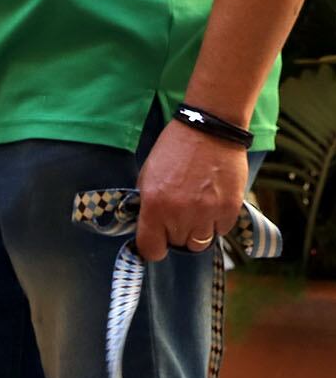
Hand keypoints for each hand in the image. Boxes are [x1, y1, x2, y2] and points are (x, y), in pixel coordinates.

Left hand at [134, 120, 248, 261]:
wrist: (209, 128)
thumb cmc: (174, 150)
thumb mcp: (147, 177)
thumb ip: (146, 206)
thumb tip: (148, 227)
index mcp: (154, 207)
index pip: (151, 249)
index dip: (153, 247)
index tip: (156, 240)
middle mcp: (180, 214)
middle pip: (177, 245)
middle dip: (175, 233)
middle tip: (178, 214)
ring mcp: (207, 212)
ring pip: (200, 242)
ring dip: (197, 231)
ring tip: (197, 211)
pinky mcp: (230, 207)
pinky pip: (222, 230)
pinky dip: (217, 222)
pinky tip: (213, 204)